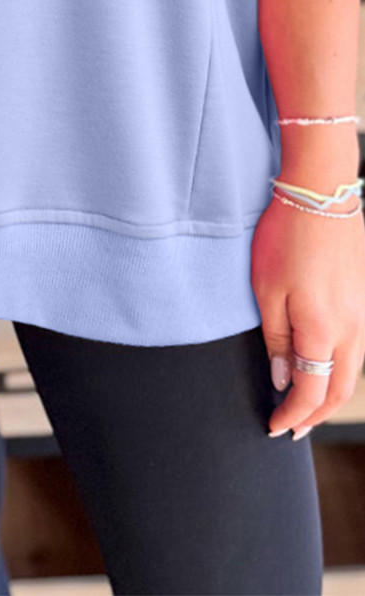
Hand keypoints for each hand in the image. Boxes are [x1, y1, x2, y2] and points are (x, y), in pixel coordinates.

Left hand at [251, 190, 364, 438]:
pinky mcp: (363, 298)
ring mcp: (362, 314)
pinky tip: (324, 366)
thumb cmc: (287, 237)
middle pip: (338, 391)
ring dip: (329, 394)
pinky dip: (340, 369)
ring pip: (352, 371)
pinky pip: (356, 348)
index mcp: (323, 331)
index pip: (311, 392)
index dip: (293, 416)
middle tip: (292, 430)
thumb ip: (277, 339)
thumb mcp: (267, 289)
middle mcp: (351, 329)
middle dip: (315, 416)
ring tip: (306, 405)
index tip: (274, 428)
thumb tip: (283, 380)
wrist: (321, 193)